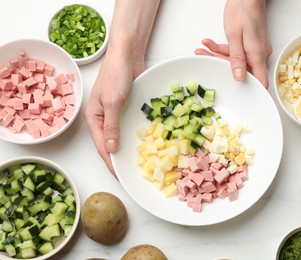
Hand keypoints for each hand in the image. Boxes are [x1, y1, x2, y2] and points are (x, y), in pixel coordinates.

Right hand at [84, 52, 144, 176]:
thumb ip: (112, 126)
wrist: (127, 56)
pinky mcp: (125, 108)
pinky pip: (128, 126)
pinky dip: (134, 136)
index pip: (102, 147)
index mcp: (94, 118)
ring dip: (127, 148)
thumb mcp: (112, 102)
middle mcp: (103, 118)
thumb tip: (111, 149)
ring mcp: (114, 114)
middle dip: (118, 159)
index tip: (120, 176)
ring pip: (120, 136)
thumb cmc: (115, 76)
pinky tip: (143, 144)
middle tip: (131, 173)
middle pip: (110, 144)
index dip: (111, 162)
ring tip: (138, 163)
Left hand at [195, 0, 271, 87]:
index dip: (251, 90)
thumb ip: (236, 58)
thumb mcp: (234, 36)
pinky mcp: (251, 44)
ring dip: (219, 54)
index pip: (260, 80)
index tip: (237, 95)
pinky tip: (210, 43)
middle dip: (220, 63)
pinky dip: (224, 48)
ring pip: (237, 59)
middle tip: (203, 56)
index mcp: (257, 54)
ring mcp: (256, 49)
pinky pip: (238, 52)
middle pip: (241, 69)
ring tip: (203, 48)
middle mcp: (259, 54)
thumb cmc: (243, 10)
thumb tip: (239, 78)